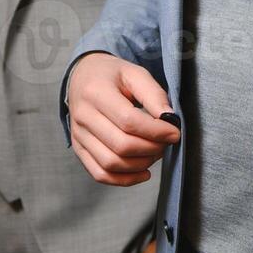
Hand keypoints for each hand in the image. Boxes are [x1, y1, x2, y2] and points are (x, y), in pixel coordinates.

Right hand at [66, 52, 180, 185]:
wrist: (82, 77)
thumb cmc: (111, 75)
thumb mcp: (134, 73)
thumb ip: (153, 94)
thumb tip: (169, 118)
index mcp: (96, 92)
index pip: (128, 121)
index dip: (156, 131)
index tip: (174, 132)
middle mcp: (83, 116)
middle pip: (121, 145)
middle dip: (152, 148)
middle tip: (166, 142)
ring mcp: (78, 135)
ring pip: (111, 163)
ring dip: (140, 164)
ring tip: (155, 153)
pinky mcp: (79, 149)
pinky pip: (100, 173)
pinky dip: (124, 180)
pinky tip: (143, 172)